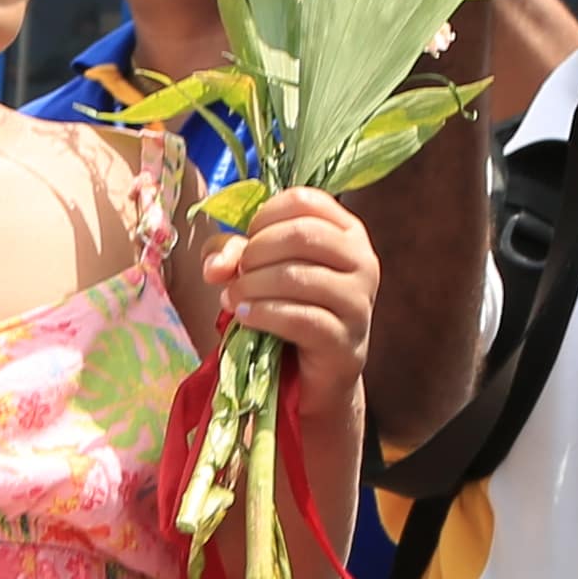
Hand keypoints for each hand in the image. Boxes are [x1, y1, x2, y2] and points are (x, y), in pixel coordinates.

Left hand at [205, 185, 376, 413]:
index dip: (264, 217)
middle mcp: (362, 261)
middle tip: (237, 274)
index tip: (247, 243)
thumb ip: (232, 254)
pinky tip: (245, 318)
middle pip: (301, 234)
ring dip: (252, 286)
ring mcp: (359, 302)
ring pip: (297, 276)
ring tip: (232, 299)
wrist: (312, 377)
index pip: (304, 201)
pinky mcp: (345, 341)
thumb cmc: (288, 309)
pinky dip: (263, 314)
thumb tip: (215, 267)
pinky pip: (298, 318)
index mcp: (347, 232)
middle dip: (256, 252)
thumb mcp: (258, 270)